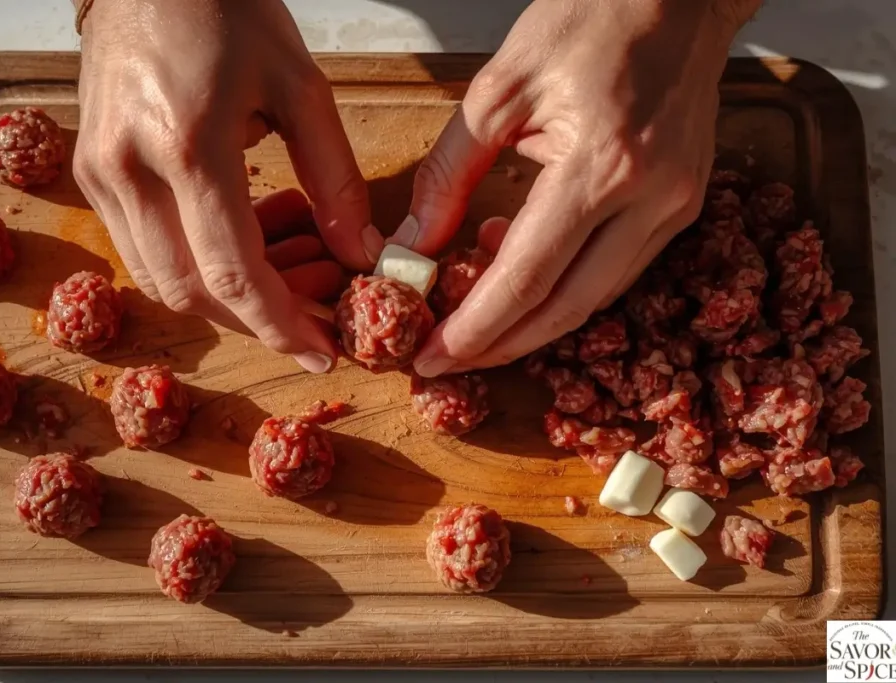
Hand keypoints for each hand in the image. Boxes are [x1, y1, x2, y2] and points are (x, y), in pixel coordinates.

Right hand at [74, 0, 383, 373]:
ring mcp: (100, 174)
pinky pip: (141, 249)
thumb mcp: (301, 86)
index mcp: (189, 145)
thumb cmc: (227, 9)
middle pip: (191, 293)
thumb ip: (335, 179)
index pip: (233, 274)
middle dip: (258, 318)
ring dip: (225, 297)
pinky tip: (242, 237)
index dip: (282, 325)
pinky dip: (195, 264)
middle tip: (315, 309)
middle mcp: (130, 170)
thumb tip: (359, 254)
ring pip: (160, 280)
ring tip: (287, 270)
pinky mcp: (90, 172)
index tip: (323, 350)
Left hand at [391, 0, 760, 375]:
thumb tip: (410, 246)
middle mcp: (651, 200)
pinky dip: (565, 286)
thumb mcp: (496, 90)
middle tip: (446, 358)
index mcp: (601, 165)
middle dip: (500, 345)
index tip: (431, 355)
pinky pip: (617, 272)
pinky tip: (522, 271)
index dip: (475, 328)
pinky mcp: (683, 208)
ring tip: (473, 318)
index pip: (527, 277)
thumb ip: (448, 176)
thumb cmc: (588, 20)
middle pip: (566, 308)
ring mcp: (676, 208)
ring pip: (595, 300)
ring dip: (532, 322)